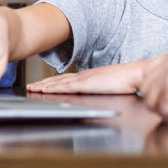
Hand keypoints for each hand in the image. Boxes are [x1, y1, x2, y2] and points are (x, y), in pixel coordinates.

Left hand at [27, 60, 147, 94]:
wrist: (137, 74)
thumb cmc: (129, 81)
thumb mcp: (112, 86)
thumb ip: (103, 88)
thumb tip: (99, 94)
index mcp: (92, 76)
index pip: (69, 79)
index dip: (55, 82)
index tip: (44, 84)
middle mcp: (86, 75)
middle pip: (60, 79)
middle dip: (45, 83)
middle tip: (31, 85)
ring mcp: (85, 79)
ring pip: (59, 82)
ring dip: (45, 85)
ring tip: (33, 87)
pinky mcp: (86, 84)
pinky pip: (65, 86)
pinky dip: (53, 87)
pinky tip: (44, 89)